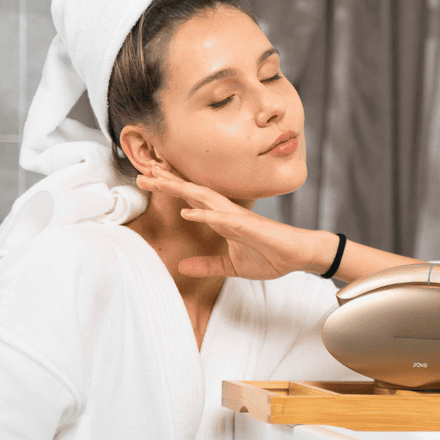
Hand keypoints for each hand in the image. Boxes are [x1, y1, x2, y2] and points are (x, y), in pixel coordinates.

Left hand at [135, 167, 327, 279]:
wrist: (297, 256)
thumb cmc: (269, 256)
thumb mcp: (231, 267)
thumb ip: (207, 265)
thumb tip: (182, 267)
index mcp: (222, 218)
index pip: (191, 198)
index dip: (171, 188)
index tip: (150, 179)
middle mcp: (226, 211)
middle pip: (191, 191)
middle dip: (167, 181)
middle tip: (142, 172)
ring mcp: (236, 216)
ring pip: (202, 197)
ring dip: (179, 188)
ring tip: (157, 181)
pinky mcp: (247, 226)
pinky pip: (222, 218)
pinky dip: (204, 214)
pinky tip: (187, 211)